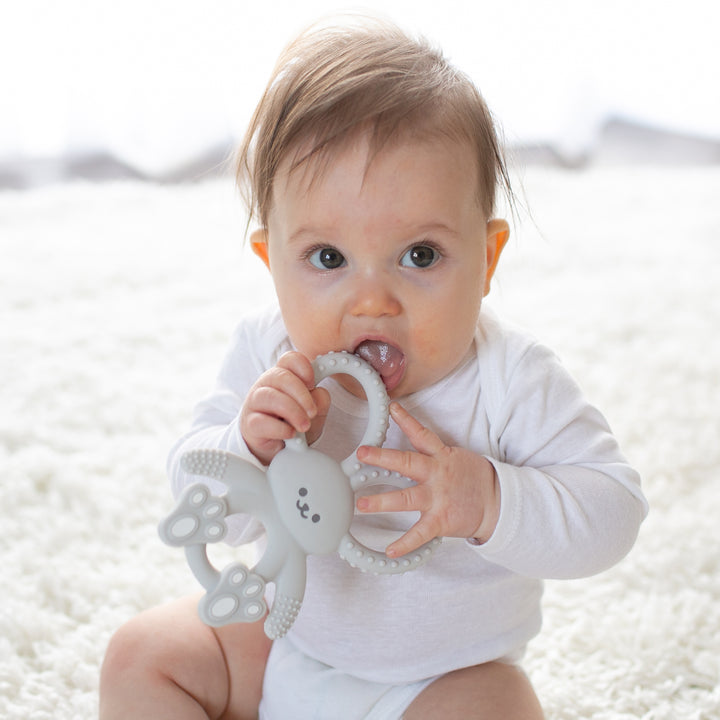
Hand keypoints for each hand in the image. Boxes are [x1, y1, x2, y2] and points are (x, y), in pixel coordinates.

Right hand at [240, 352, 329, 465]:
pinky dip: (280, 429)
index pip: (289, 359)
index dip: (303, 367)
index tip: (313, 383)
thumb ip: (320, 400)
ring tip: (304, 426)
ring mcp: (255, 403)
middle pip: (281, 376)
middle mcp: (266, 385)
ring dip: (292, 411)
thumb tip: (320, 394)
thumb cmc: (294, 422)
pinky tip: (290, 434)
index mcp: (283, 376)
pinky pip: (262, 422)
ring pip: (270, 396)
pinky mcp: (250, 424)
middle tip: (312, 411)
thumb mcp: (314, 412)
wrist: (278, 448)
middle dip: (301, 394)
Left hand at [356, 402, 499, 556]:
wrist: (498, 502)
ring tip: (361, 504)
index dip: (406, 420)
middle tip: (361, 454)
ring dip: (382, 501)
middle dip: (382, 458)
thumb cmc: (472, 478)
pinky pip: (420, 533)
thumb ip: (432, 451)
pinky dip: (405, 543)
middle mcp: (437, 474)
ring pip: (406, 498)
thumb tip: (410, 437)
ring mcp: (438, 498)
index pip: (421, 434)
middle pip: (407, 462)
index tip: (391, 409)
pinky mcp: (442, 520)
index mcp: (440, 456)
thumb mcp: (454, 457)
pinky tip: (390, 550)